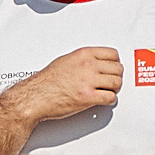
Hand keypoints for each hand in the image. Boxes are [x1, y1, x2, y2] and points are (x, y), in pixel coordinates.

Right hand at [5, 46, 121, 121]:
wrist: (36, 96)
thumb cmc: (47, 81)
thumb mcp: (66, 60)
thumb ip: (83, 59)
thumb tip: (96, 62)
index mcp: (84, 55)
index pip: (113, 54)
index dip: (115, 62)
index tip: (113, 67)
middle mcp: (88, 66)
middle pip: (117, 69)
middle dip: (116, 76)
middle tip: (111, 82)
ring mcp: (89, 82)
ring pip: (116, 83)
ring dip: (114, 89)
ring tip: (108, 91)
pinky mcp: (88, 97)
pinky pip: (110, 98)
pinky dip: (110, 100)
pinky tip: (103, 100)